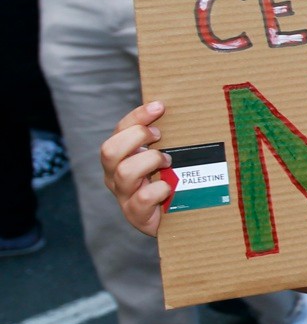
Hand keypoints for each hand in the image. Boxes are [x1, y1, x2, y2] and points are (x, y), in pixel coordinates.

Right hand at [100, 102, 173, 238]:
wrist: (177, 217)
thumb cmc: (172, 179)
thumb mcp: (166, 153)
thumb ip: (167, 135)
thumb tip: (181, 108)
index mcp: (122, 156)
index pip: (120, 130)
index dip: (137, 116)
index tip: (160, 106)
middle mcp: (116, 175)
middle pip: (109, 150)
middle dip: (137, 136)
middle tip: (160, 136)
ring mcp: (124, 196)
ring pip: (124, 172)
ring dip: (150, 161)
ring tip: (167, 162)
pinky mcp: (137, 215)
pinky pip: (142, 198)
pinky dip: (159, 189)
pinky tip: (170, 187)